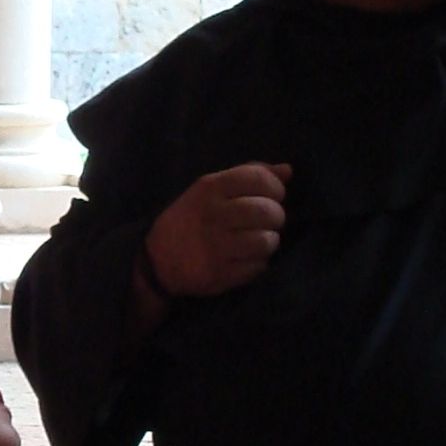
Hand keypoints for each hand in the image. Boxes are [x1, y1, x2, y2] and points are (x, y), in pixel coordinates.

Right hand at [143, 164, 290, 298]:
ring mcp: (216, 247)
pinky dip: (258, 263)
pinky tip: (246, 258)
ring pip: (267, 241)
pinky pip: (258, 267)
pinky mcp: (220, 275)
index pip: (259, 179)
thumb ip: (248, 175)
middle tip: (268, 222)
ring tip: (258, 241)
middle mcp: (213, 215)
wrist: (158, 260)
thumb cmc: (192, 218)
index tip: (273, 196)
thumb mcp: (211, 189)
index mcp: (210, 188)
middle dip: (276, 216)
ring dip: (269, 241)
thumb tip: (288, 170)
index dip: (276, 188)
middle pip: (267, 212)